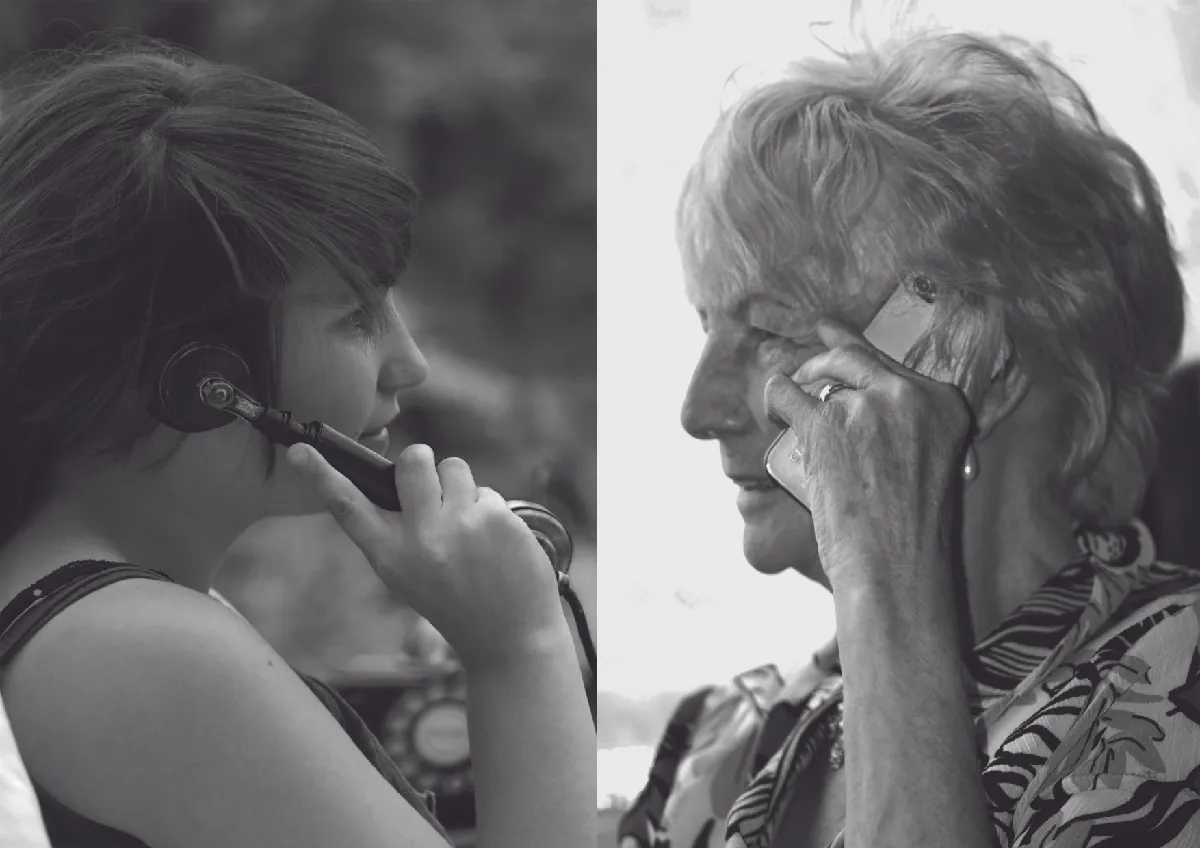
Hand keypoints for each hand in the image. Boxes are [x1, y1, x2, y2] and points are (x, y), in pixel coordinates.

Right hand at [287, 442, 566, 670]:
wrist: (510, 640)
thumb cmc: (456, 603)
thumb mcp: (408, 576)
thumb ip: (398, 531)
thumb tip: (404, 475)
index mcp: (389, 556)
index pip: (347, 507)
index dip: (320, 477)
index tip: (298, 451)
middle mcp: (420, 538)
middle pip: (412, 460)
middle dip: (422, 460)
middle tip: (432, 481)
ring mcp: (459, 525)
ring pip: (454, 466)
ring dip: (460, 486)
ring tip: (468, 523)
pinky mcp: (495, 518)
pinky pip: (487, 492)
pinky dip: (491, 511)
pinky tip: (496, 544)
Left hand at [764, 318, 970, 588]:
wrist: (896, 565)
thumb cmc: (910, 534)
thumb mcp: (932, 468)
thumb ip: (910, 433)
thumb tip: (862, 412)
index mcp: (945, 405)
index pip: (892, 365)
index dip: (856, 350)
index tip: (833, 334)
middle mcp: (909, 396)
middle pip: (855, 358)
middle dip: (823, 356)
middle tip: (802, 364)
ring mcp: (866, 406)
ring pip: (816, 377)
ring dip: (796, 389)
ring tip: (785, 412)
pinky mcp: (826, 424)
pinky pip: (785, 394)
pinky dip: (773, 400)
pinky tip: (772, 411)